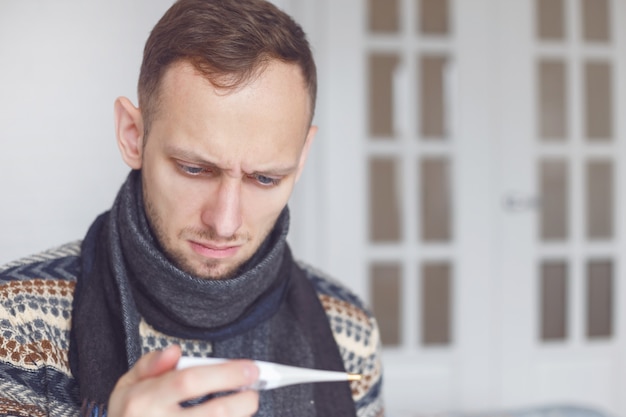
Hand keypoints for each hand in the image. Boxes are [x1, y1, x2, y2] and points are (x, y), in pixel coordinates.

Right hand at [108, 345, 259, 416]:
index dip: (225, 373)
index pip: (189, 381)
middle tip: (254, 391)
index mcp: (144, 401)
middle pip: (215, 413)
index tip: (249, 368)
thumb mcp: (126, 386)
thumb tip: (175, 351)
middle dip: (243, 400)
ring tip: (243, 405)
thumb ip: (151, 365)